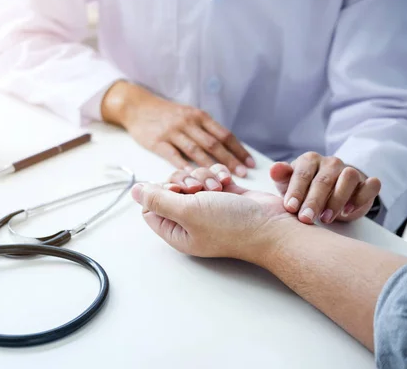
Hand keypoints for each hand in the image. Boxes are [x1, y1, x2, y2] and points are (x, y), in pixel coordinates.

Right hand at [101, 81, 254, 176]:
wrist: (137, 107)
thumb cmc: (166, 115)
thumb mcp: (188, 114)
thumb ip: (205, 129)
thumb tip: (227, 150)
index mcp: (199, 116)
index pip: (224, 134)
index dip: (239, 149)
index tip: (250, 164)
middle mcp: (188, 122)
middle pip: (213, 143)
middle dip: (229, 160)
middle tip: (242, 175)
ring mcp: (172, 132)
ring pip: (195, 151)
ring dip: (209, 167)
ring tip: (221, 182)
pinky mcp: (157, 142)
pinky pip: (173, 156)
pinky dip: (184, 167)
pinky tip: (193, 178)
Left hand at [131, 164, 295, 261]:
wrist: (272, 225)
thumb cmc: (231, 224)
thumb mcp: (186, 211)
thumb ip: (158, 199)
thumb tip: (134, 191)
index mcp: (176, 231)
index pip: (151, 208)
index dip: (159, 193)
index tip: (176, 190)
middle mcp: (190, 220)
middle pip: (170, 188)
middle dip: (184, 181)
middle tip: (198, 189)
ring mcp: (208, 207)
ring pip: (191, 178)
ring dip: (203, 176)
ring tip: (218, 187)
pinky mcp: (225, 195)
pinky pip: (211, 175)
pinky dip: (218, 174)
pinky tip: (228, 182)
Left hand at [270, 152, 380, 223]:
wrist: (329, 192)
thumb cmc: (303, 189)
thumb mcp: (288, 184)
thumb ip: (281, 176)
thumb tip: (274, 169)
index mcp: (309, 160)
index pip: (302, 174)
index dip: (296, 191)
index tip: (290, 209)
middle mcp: (330, 163)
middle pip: (323, 180)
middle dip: (313, 201)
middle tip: (305, 219)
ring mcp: (350, 170)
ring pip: (348, 178)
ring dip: (337, 200)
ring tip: (325, 218)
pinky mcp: (367, 181)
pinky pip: (371, 185)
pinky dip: (361, 198)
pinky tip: (348, 211)